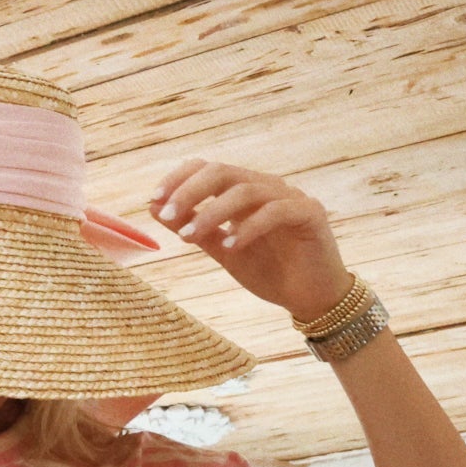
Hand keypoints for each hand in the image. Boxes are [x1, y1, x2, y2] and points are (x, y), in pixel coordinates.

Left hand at [148, 158, 352, 323]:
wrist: (311, 297)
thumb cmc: (270, 271)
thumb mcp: (222, 250)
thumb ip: (194, 228)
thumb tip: (155, 208)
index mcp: (243, 192)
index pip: (207, 168)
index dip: (179, 179)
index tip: (154, 200)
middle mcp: (265, 187)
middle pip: (222, 172)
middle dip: (189, 191)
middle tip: (166, 216)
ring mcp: (289, 197)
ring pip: (246, 190)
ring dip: (212, 212)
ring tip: (190, 236)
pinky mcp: (310, 213)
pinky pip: (276, 211)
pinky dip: (249, 227)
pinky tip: (231, 246)